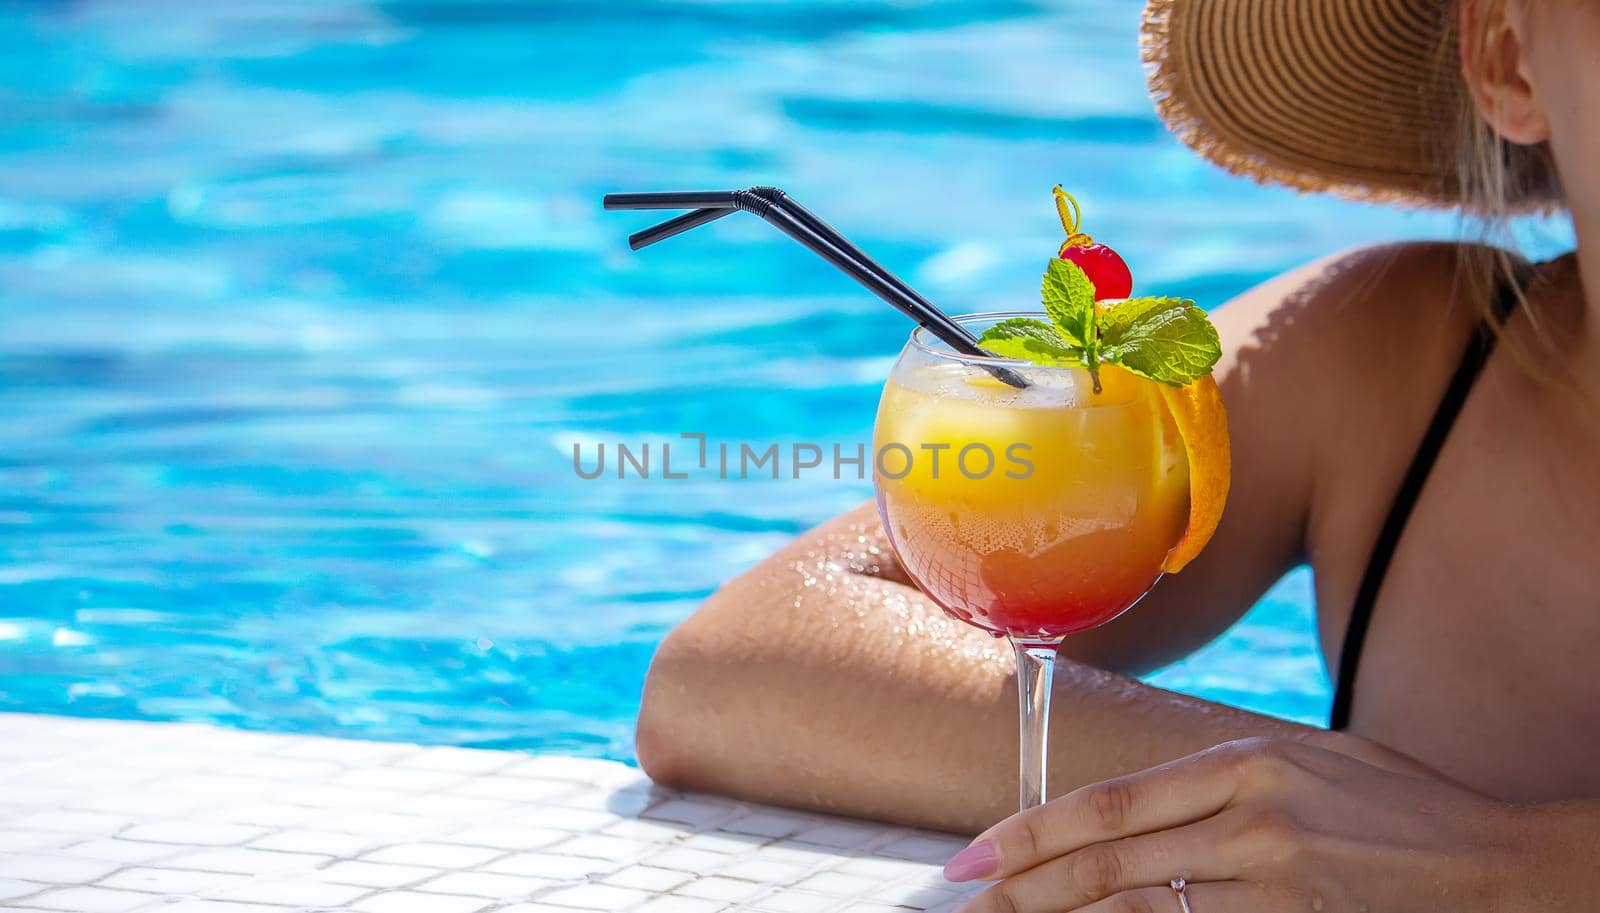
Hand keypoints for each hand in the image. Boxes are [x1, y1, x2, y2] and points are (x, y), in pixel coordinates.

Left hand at [944, 737, 1546, 912]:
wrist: (1501, 868)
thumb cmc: (1404, 810)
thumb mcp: (1310, 762)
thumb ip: (1226, 775)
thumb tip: (1141, 801)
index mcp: (1247, 763)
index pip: (1110, 804)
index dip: (1032, 833)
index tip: (975, 855)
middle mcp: (1252, 819)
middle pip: (1109, 864)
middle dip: (1025, 888)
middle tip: (967, 905)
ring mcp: (1277, 883)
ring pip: (1141, 912)